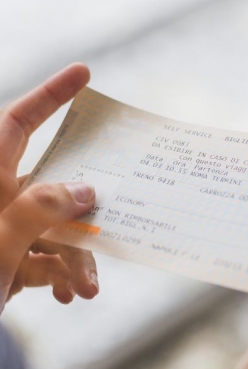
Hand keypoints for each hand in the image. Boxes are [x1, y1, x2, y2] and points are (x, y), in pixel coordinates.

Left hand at [0, 64, 98, 310]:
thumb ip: (41, 209)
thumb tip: (86, 190)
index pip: (17, 122)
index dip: (50, 95)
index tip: (83, 74)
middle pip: (54, 184)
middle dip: (85, 210)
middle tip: (115, 211)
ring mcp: (6, 229)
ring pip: (57, 228)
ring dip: (76, 258)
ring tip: (86, 287)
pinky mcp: (12, 258)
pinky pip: (47, 258)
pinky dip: (62, 275)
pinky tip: (71, 294)